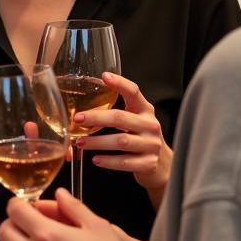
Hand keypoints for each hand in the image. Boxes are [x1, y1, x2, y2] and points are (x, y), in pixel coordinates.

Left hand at [76, 72, 171, 198]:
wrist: (162, 164)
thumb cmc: (140, 137)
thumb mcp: (134, 120)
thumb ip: (116, 111)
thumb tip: (82, 105)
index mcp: (145, 110)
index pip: (134, 92)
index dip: (120, 83)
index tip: (104, 76)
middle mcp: (150, 125)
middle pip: (121, 118)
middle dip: (97, 117)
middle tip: (78, 119)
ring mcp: (151, 145)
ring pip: (121, 141)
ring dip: (98, 142)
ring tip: (80, 142)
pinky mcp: (149, 164)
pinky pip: (125, 162)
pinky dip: (108, 161)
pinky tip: (96, 159)